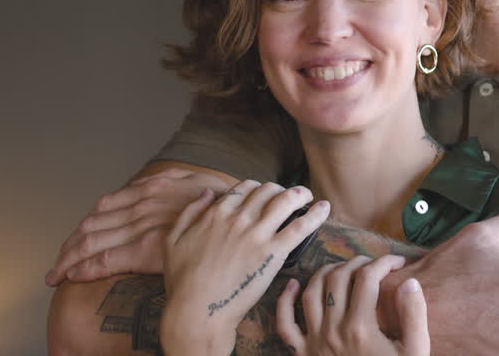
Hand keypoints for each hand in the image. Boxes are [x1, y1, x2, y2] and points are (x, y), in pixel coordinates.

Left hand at [45, 166, 232, 284]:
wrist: (240, 212)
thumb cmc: (222, 198)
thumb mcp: (195, 178)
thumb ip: (172, 178)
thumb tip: (155, 181)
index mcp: (148, 189)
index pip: (103, 208)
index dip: (83, 226)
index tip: (73, 241)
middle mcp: (139, 206)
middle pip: (90, 226)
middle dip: (68, 248)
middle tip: (57, 264)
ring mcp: (141, 226)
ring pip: (92, 242)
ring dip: (69, 259)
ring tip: (57, 274)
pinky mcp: (147, 249)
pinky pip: (107, 259)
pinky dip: (86, 268)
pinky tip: (73, 277)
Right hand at [160, 181, 328, 354]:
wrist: (198, 310)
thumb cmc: (183, 281)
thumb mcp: (173, 240)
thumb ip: (189, 212)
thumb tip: (206, 193)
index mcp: (217, 214)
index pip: (245, 188)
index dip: (258, 188)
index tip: (265, 195)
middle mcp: (239, 219)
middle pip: (268, 190)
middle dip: (280, 190)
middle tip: (289, 197)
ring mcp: (257, 235)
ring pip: (286, 201)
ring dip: (301, 194)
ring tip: (308, 197)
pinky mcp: (273, 253)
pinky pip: (300, 226)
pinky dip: (316, 214)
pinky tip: (324, 208)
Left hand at [276, 255, 428, 355]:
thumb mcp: (415, 351)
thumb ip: (414, 315)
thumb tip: (410, 281)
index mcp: (361, 328)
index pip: (368, 278)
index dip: (385, 262)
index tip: (398, 262)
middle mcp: (333, 330)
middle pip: (338, 279)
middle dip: (358, 263)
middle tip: (373, 265)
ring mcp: (313, 342)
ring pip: (311, 293)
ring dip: (326, 272)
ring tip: (344, 268)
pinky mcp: (302, 353)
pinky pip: (284, 324)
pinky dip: (285, 301)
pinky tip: (294, 284)